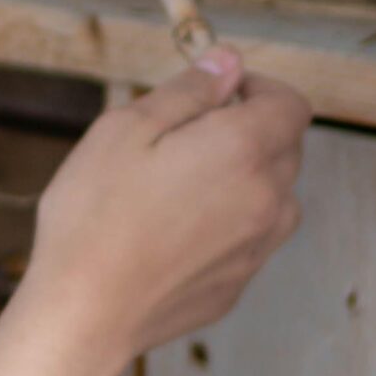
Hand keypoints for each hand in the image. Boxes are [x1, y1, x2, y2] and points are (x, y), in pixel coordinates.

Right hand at [0, 48, 311, 375]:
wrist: (85, 313)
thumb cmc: (95, 215)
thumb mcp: (125, 129)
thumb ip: (188, 91)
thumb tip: (227, 62)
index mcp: (243, 149)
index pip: (290, 104)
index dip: (259, 89)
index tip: (218, 93)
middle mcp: (268, 198)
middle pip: (284, 148)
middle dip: (246, 132)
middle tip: (180, 140)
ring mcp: (258, 246)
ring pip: (270, 195)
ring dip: (240, 180)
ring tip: (175, 190)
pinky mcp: (239, 282)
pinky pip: (247, 237)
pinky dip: (224, 224)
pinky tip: (169, 233)